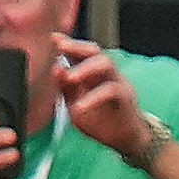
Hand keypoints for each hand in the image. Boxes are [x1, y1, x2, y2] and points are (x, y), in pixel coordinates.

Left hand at [53, 35, 152, 163]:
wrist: (124, 140)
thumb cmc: (100, 121)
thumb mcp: (75, 105)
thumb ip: (65, 88)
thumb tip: (56, 67)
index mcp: (92, 74)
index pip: (80, 53)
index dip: (68, 44)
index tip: (54, 38)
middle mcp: (105, 74)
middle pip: (94, 51)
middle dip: (77, 46)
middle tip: (61, 47)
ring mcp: (117, 82)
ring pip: (105, 64)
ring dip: (85, 68)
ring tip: (70, 78)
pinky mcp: (125, 97)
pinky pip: (110, 91)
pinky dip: (92, 98)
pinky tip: (79, 107)